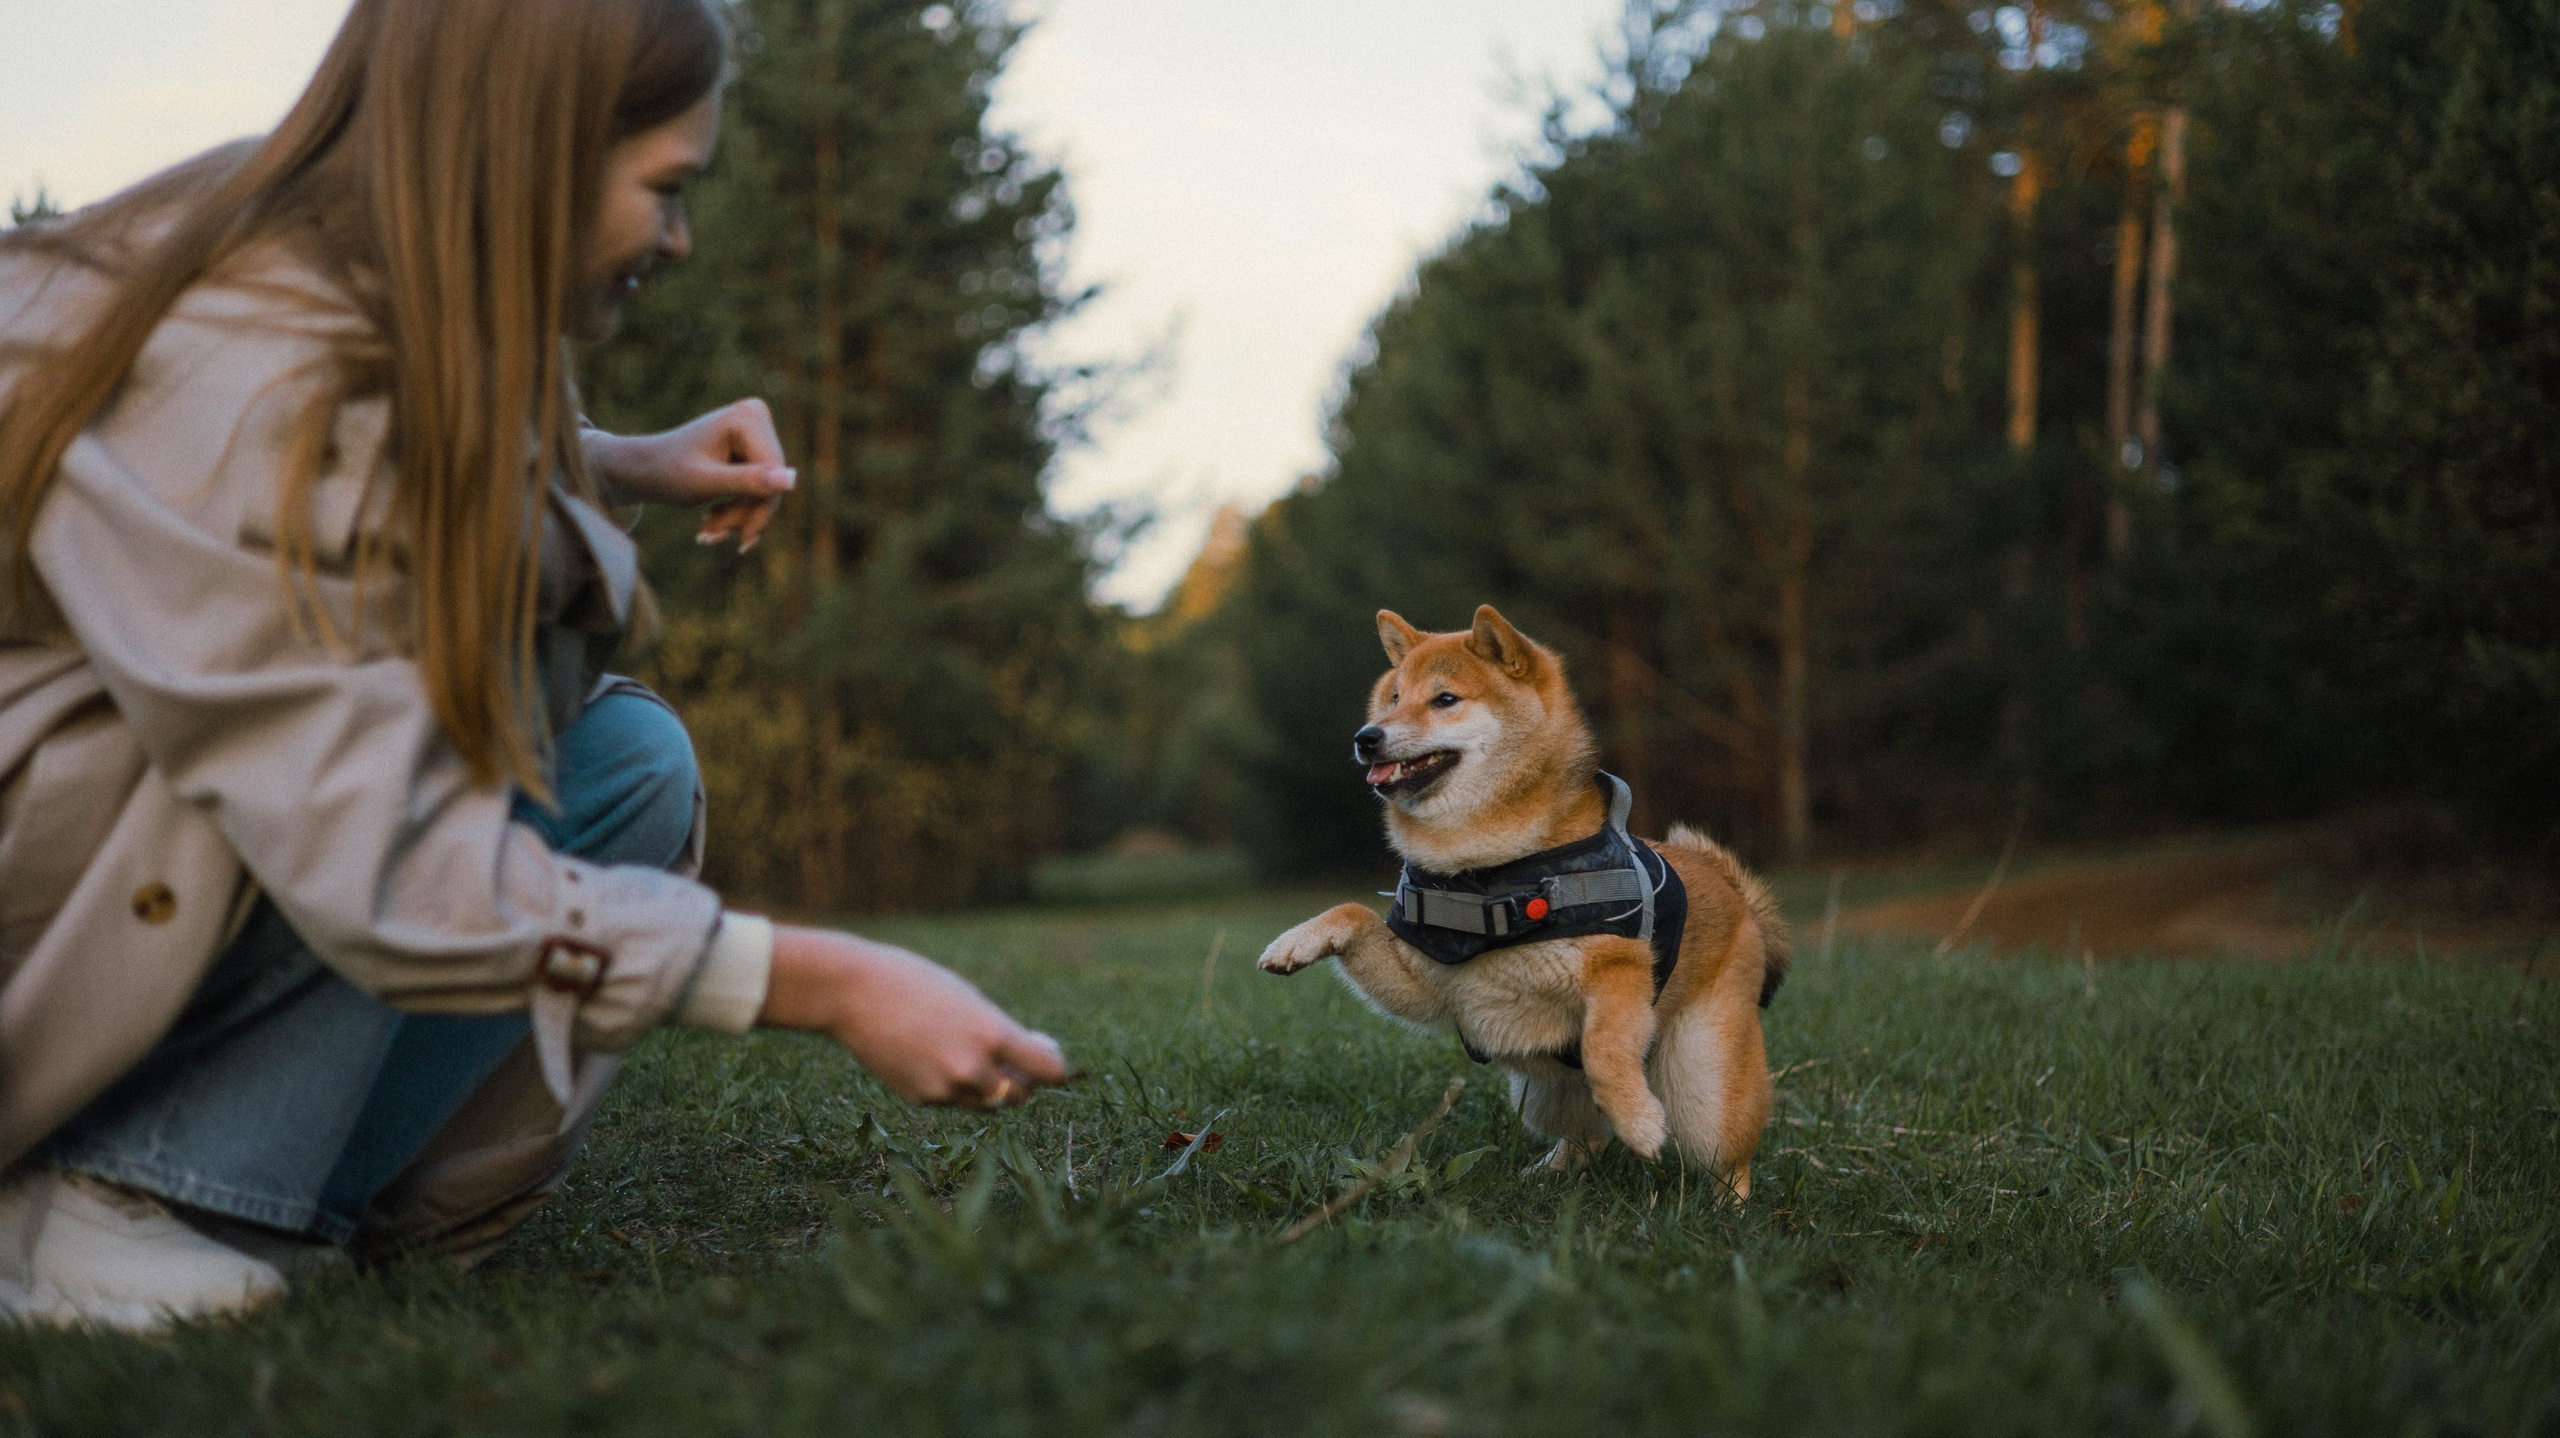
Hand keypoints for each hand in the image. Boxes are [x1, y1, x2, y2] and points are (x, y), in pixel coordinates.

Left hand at [581, 398, 794, 551]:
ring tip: (706, 534)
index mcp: (748, 418)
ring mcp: (756, 431)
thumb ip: (748, 482)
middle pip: (771, 482)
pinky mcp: (752, 447)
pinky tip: (713, 521)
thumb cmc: (667, 472)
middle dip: (745, 515)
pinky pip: (758, 487)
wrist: (642, 468)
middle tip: (710, 538)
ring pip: (766, 490)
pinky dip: (737, 509)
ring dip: (738, 517)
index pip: (773, 473)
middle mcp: (757, 417)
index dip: (761, 510)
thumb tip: (790, 481)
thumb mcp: (706, 483)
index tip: (742, 544)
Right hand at [758, 924, 1067, 1108]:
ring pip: (987, 1102)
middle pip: (1021, 1094)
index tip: (1049, 1059)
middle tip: (1014, 1062)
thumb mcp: (969, 999)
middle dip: (1022, 1080)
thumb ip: (1000, 1032)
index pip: (1050, 1071)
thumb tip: (1030, 1061)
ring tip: (968, 1055)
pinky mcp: (921, 1099)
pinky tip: (930, 1056)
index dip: (1053, 1067)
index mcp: (992, 1034)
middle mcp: (973, 1068)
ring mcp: (945, 1089)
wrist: (852, 993)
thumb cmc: (915, 983)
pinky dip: (953, 1086)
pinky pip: (953, 1100)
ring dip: (990, 1087)